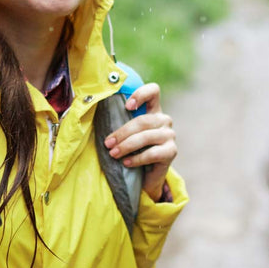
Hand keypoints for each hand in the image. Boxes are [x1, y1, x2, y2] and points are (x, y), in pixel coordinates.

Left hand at [104, 83, 176, 200]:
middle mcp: (164, 120)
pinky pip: (152, 153)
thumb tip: (96, 113)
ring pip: (146, 137)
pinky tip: (126, 162)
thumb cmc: (132, 150)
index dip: (141, 94)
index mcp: (153, 109)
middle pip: (143, 120)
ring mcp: (170, 135)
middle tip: (108, 143)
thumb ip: (119, 120)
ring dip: (126, 146)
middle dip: (122, 132)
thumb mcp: (126, 133)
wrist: (145, 176)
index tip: (126, 106)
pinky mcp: (172, 151)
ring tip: (113, 154)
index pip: (153, 91)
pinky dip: (137, 159)